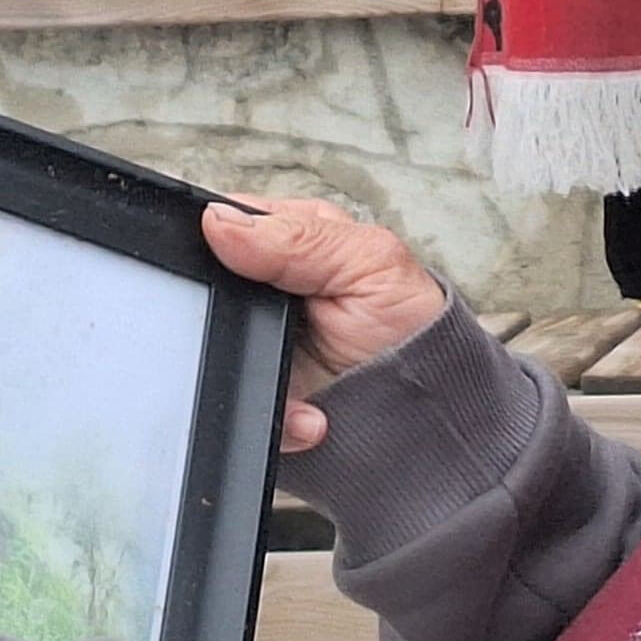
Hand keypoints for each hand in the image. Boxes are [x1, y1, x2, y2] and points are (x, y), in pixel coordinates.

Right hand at [203, 195, 447, 451]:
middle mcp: (270, 288)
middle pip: (209, 290)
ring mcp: (260, 342)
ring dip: (255, 377)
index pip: (229, 222)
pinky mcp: (260, 390)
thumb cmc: (416, 333)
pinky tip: (309, 415)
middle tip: (274, 339)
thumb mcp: (369, 265)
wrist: (432, 418)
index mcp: (294, 238)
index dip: (218, 244)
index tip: (238, 275)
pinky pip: (239, 403)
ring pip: (215, 350)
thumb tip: (221, 222)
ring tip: (304, 389)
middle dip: (230, 323)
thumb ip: (298, 239)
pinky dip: (275, 417)